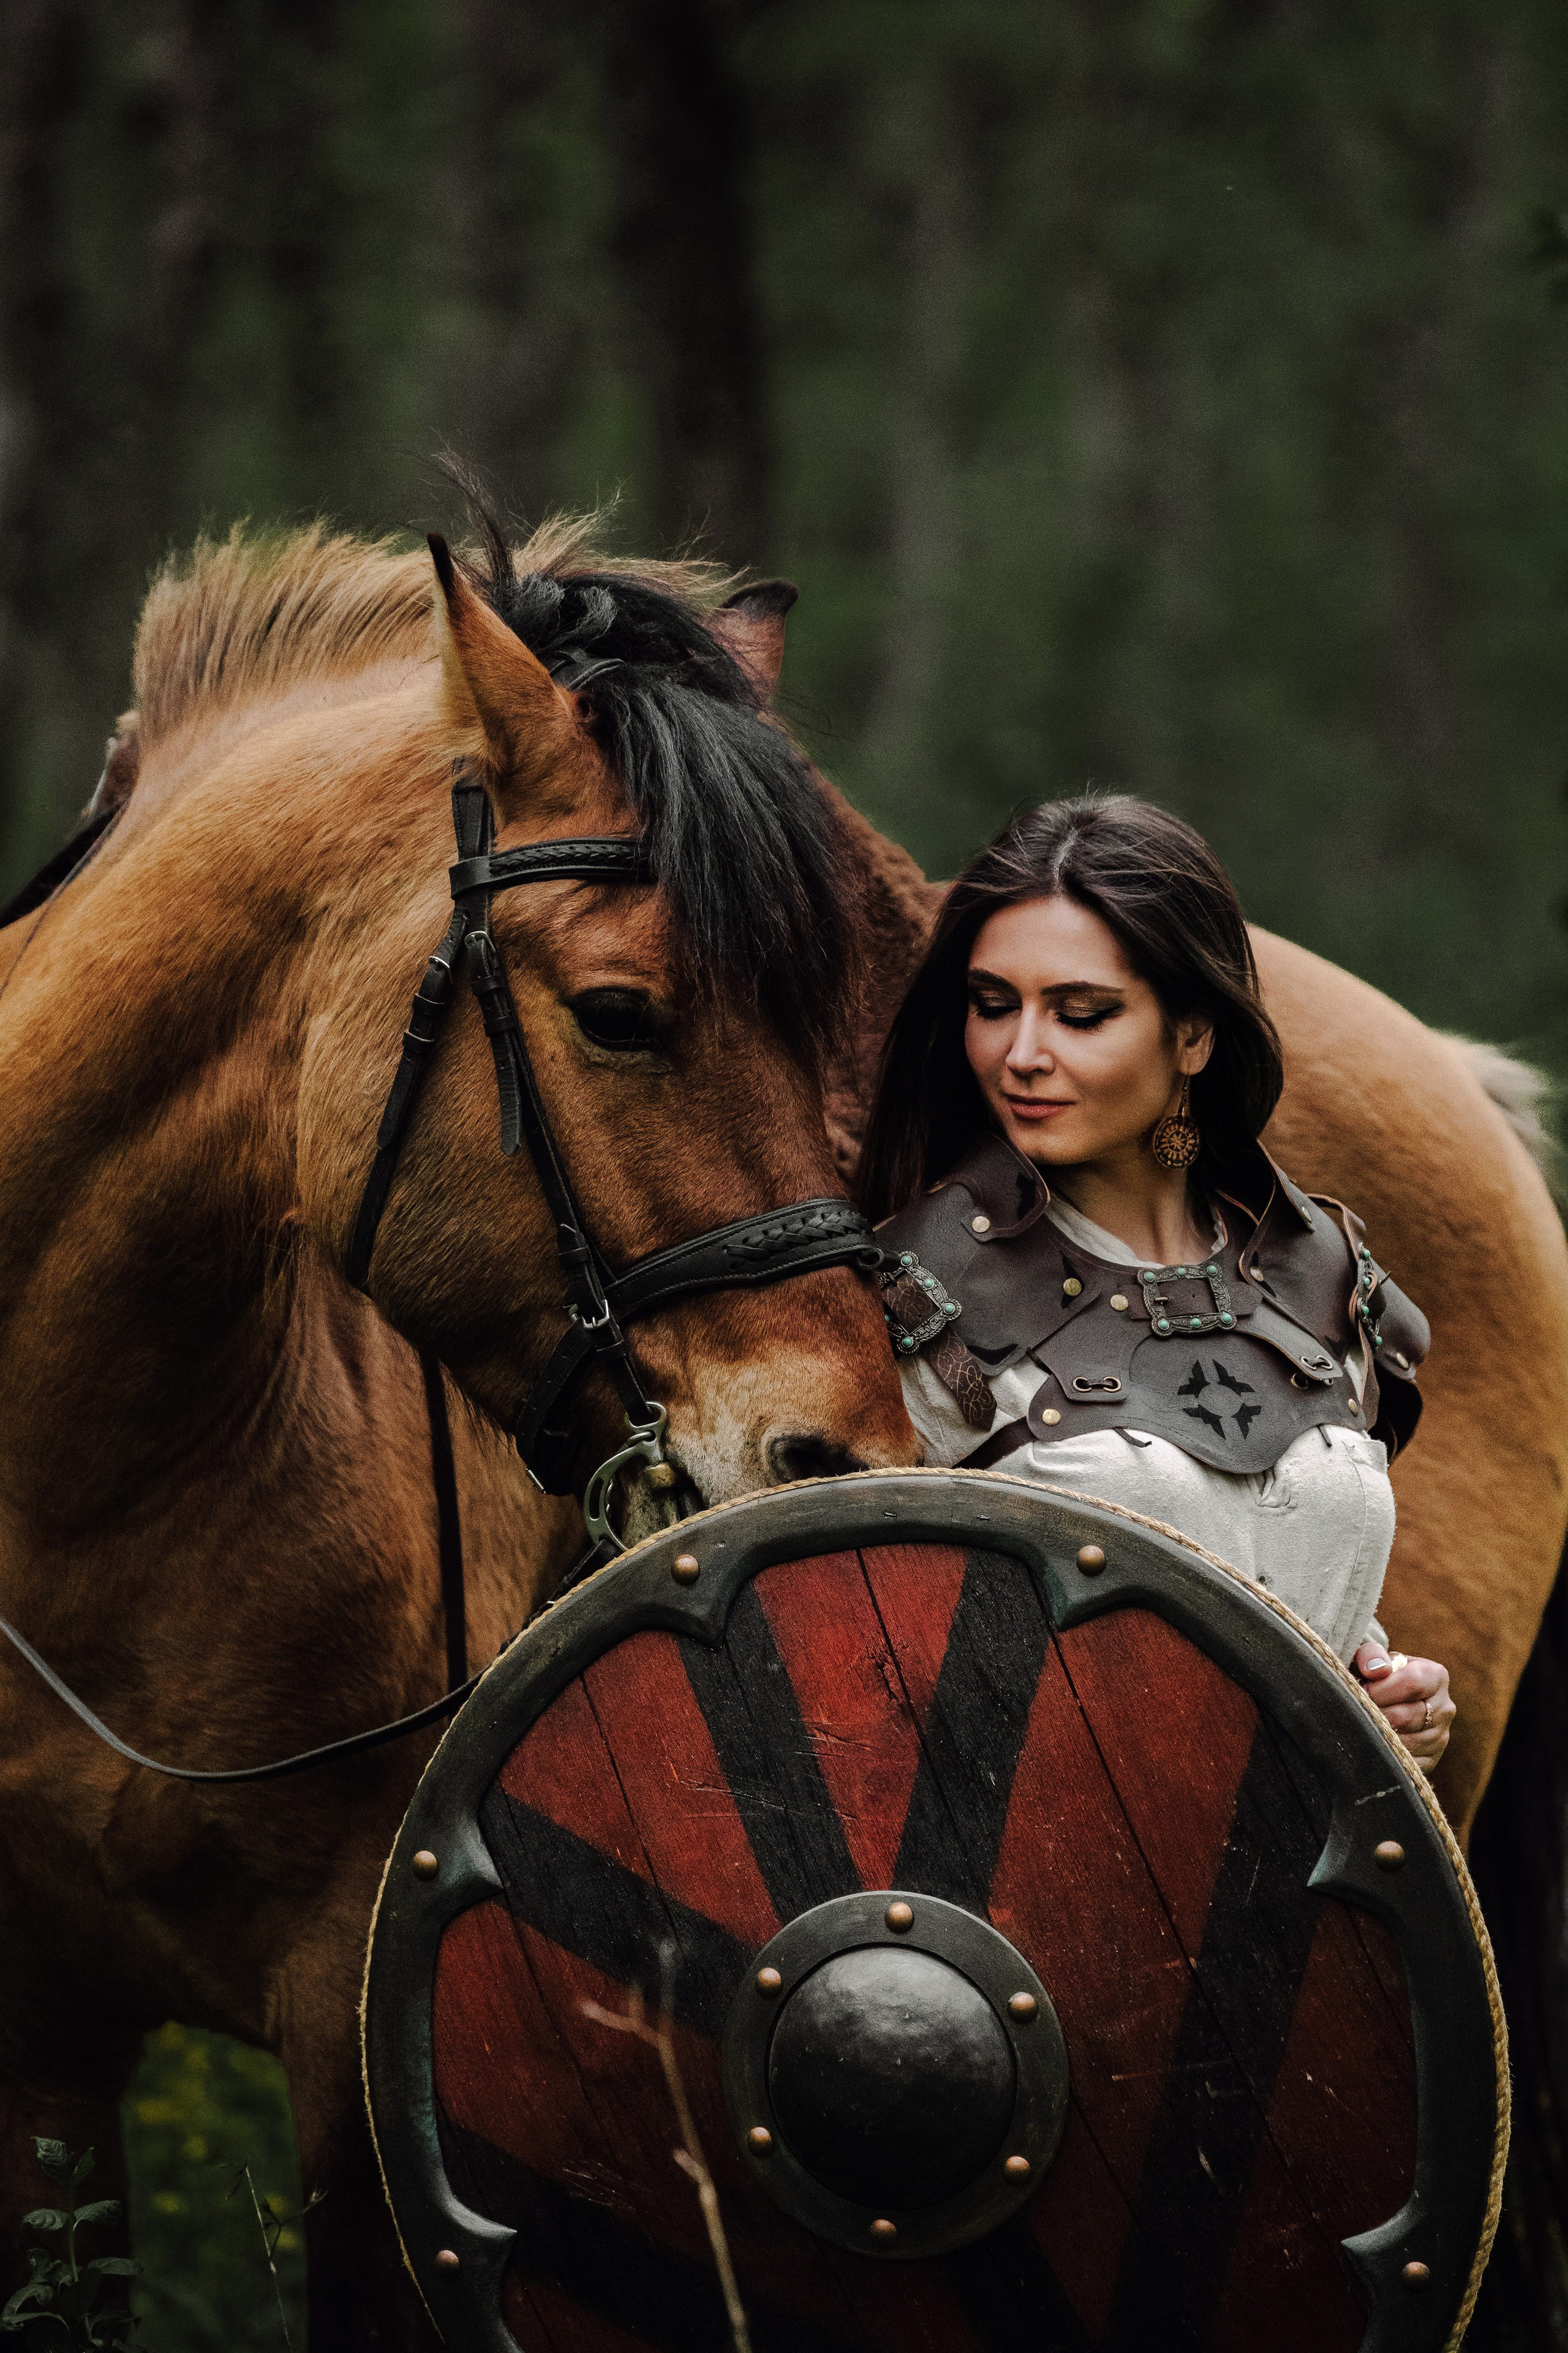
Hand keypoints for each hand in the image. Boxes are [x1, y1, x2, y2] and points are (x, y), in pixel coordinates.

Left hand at [1353, 1641, 1453, 1770]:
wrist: (1385, 1700)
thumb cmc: (1375, 1675)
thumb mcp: (1371, 1656)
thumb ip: (1371, 1654)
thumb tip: (1376, 1669)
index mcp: (1436, 1676)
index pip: (1412, 1683)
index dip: (1380, 1689)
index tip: (1361, 1690)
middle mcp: (1445, 1707)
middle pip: (1406, 1716)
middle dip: (1375, 1713)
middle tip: (1356, 1710)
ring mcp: (1440, 1736)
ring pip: (1405, 1742)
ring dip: (1378, 1735)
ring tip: (1362, 1724)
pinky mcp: (1431, 1759)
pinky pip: (1406, 1762)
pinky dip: (1386, 1754)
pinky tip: (1373, 1740)